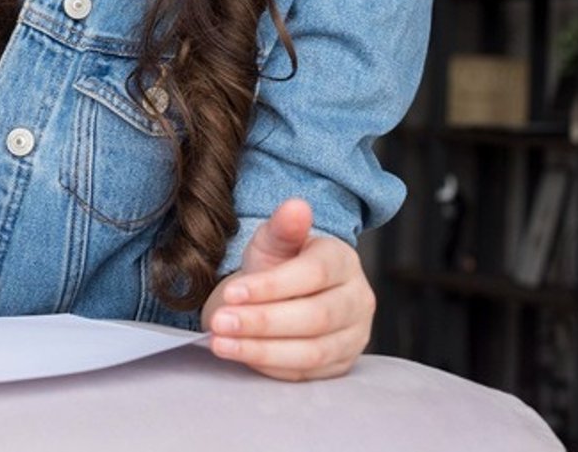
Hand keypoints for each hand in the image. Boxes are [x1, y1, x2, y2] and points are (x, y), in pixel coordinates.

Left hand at [201, 198, 373, 380]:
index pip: (314, 275)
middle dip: (262, 322)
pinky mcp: (340, 365)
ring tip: (220, 343)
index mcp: (343, 261)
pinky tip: (239, 354)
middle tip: (219, 322)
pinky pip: (306, 373)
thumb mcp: (273, 241)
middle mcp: (358, 300)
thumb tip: (296, 205)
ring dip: (261, 349)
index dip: (271, 286)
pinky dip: (269, 365)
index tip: (231, 292)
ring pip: (312, 351)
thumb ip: (283, 227)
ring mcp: (353, 336)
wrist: (285, 295)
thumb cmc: (278, 264)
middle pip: (315, 317)